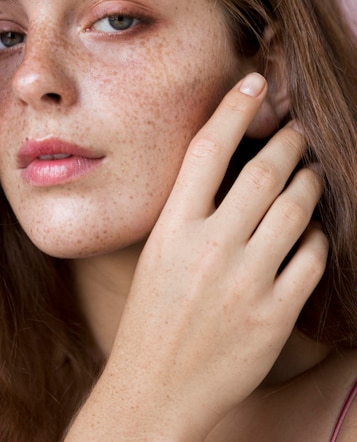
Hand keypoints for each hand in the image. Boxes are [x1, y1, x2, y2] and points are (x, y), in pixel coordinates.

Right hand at [67, 73, 327, 440]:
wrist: (155, 387)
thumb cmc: (152, 316)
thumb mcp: (158, 254)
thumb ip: (190, 213)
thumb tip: (232, 172)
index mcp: (171, 228)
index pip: (206, 149)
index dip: (233, 108)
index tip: (254, 82)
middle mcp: (208, 246)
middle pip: (263, 171)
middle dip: (289, 142)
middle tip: (299, 130)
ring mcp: (244, 280)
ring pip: (296, 209)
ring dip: (309, 184)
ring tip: (311, 174)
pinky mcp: (273, 313)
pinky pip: (310, 257)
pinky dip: (316, 237)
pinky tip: (309, 233)